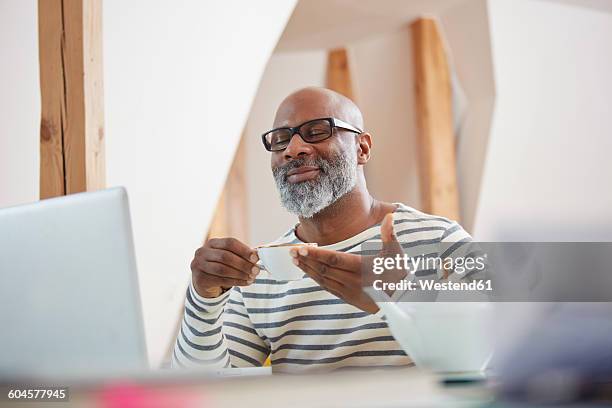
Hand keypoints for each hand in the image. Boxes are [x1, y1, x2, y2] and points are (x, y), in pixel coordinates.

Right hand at [190, 237, 259, 297]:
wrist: (205, 283)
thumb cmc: (221, 267)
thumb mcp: (230, 258)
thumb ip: (242, 255)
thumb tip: (258, 254)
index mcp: (212, 243)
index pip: (229, 243)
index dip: (244, 250)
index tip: (256, 257)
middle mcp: (202, 252)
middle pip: (226, 256)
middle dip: (243, 264)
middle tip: (256, 270)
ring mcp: (198, 265)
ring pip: (223, 269)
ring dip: (240, 274)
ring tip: (252, 277)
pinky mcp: (200, 278)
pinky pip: (221, 280)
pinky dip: (236, 282)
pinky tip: (246, 282)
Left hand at [290, 214, 405, 313]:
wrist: (404, 301)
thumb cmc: (400, 274)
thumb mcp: (396, 253)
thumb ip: (389, 234)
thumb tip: (390, 215)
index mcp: (363, 268)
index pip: (333, 259)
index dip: (316, 254)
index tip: (301, 248)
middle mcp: (353, 281)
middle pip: (324, 270)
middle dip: (307, 260)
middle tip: (291, 252)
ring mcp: (350, 292)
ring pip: (323, 280)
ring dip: (308, 270)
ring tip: (295, 260)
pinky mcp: (348, 298)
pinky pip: (328, 287)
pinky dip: (316, 279)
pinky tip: (309, 272)